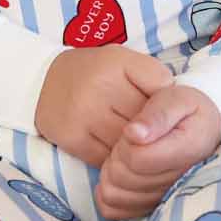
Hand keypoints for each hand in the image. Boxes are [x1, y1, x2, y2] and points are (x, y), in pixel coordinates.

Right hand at [35, 45, 174, 169]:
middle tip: (154, 133)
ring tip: (136, 144)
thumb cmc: (94, 71)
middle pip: (145, 123)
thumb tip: (178, 104)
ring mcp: (83, 115)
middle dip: (154, 131)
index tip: (166, 111)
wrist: (42, 81)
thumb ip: (153, 76)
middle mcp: (98, 88)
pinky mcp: (71, 138)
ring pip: (127, 145)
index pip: (162, 93)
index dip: (168, 107)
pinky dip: (115, 160)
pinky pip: (106, 159)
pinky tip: (116, 152)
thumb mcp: (124, 60)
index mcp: (118, 63)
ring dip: (136, 149)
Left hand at [94, 82, 220, 220]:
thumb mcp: (177, 99)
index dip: (126, 142)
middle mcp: (180, 183)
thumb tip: (133, 133)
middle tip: (127, 142)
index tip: (133, 130)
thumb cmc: (188, 111)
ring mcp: (164, 199)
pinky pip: (112, 209)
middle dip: (117, 156)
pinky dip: (107, 192)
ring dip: (110, 173)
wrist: (204, 131)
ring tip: (124, 157)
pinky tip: (119, 174)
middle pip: (123, 178)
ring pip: (113, 195)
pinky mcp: (150, 208)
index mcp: (188, 151)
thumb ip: (157, 115)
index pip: (137, 158)